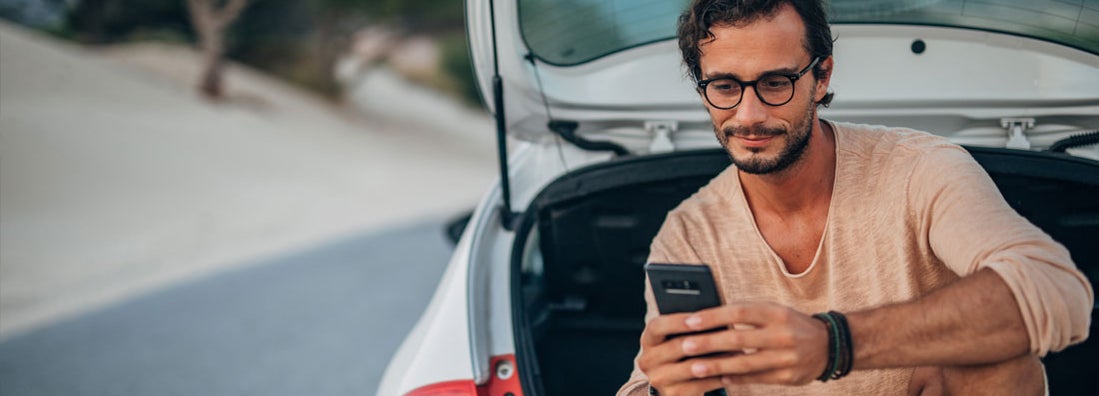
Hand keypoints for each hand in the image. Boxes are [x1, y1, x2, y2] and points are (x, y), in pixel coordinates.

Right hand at [637, 311, 727, 394]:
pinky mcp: (670, 395)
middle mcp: (647, 360)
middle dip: (704, 340)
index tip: (700, 317)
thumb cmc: (685, 350)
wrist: (677, 382)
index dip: (677, 321)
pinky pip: (697, 386)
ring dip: (716, 360)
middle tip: (728, 333)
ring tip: (737, 353)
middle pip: (675, 347)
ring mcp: (658, 379)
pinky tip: (731, 373)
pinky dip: (716, 379)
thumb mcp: (681, 336)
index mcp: (648, 339)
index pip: (657, 326)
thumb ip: (692, 326)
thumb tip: (715, 314)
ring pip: (690, 367)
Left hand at [639, 302, 830, 392]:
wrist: (829, 345)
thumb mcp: (773, 310)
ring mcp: (786, 357)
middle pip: (739, 338)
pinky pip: (756, 378)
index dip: (714, 316)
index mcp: (776, 312)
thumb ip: (746, 312)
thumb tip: (708, 316)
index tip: (690, 321)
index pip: (740, 312)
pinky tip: (717, 378)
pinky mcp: (788, 377)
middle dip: (709, 343)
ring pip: (746, 363)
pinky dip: (735, 378)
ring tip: (694, 368)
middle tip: (684, 346)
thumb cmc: (790, 324)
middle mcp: (782, 334)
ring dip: (717, 366)